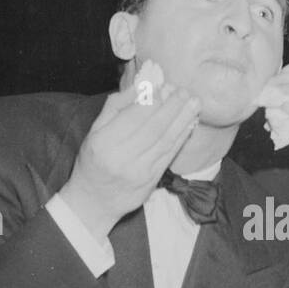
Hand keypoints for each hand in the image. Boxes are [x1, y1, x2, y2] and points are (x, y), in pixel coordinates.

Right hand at [60, 66, 200, 237]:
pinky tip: (189, 124)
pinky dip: (181, 138)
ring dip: (182, 120)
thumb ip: (116, 106)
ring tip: (194, 104)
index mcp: (104, 142)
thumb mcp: (95, 131)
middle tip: (185, 92)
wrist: (94, 201)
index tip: (165, 87)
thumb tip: (142, 86)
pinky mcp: (151, 180)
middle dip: (172, 107)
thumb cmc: (94, 160)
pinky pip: (170, 155)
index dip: (152, 101)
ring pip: (165, 141)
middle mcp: (121, 157)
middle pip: (153, 128)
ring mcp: (138, 171)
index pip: (133, 117)